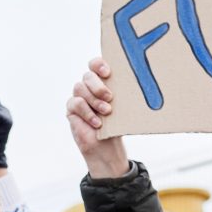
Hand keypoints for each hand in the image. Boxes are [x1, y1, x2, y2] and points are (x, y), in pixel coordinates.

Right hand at [67, 58, 129, 178]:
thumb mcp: (123, 107)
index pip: (95, 64)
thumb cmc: (116, 124)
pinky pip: (76, 103)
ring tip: (107, 112)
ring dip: (94, 100)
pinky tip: (97, 123)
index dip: (99, 64)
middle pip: (87, 75)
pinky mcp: (71, 109)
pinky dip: (87, 112)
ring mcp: (79, 97)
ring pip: (80, 88)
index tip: (108, 73)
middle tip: (110, 97)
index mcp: (102, 81)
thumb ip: (123, 93)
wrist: (106, 147)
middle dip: (98, 85)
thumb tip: (139, 83)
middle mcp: (88, 86)